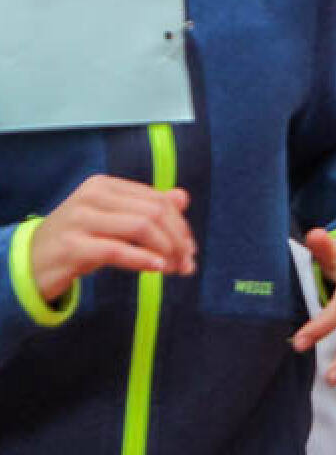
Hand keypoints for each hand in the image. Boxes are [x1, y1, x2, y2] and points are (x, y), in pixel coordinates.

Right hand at [30, 176, 194, 303]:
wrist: (27, 264)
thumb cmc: (76, 242)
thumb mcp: (111, 221)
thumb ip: (145, 208)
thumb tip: (182, 197)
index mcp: (105, 186)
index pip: (157, 200)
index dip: (180, 225)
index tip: (190, 249)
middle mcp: (92, 197)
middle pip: (154, 212)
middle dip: (177, 239)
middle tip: (187, 263)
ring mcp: (80, 220)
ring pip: (141, 227)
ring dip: (166, 251)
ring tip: (175, 269)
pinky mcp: (72, 247)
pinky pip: (117, 250)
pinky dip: (143, 259)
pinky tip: (158, 268)